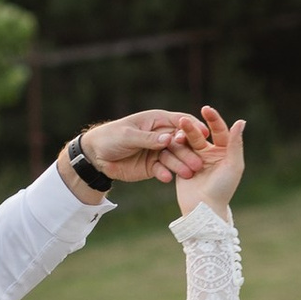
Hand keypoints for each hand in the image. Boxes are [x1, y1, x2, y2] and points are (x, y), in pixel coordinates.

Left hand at [70, 109, 208, 191]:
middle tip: (198, 163)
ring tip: (187, 174)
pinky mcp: (153, 166)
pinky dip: (165, 174)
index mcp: (158, 121)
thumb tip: (169, 139)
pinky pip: (162, 170)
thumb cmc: (111, 137)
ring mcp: (158, 152)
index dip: (193, 127)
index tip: (204, 134)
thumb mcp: (128, 135)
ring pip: (174, 158)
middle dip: (189, 152)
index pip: (180, 122)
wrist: (96, 156)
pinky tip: (167, 178)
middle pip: (180, 143)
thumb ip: (148, 138)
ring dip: (181, 165)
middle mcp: (162, 136)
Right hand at [173, 105, 244, 214]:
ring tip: (176, 132)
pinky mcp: (180, 166)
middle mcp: (209, 153)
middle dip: (192, 127)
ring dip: (181, 136)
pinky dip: (173, 146)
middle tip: (183, 120)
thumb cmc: (223, 188)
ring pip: (186, 142)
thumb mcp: (233, 165)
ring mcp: (194, 159)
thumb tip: (241, 121)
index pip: (219, 130)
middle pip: (200, 135)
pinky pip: (176, 153)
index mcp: (224, 151)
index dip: (213, 119)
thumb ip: (236, 143)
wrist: (204, 209)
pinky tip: (168, 140)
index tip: (206, 109)